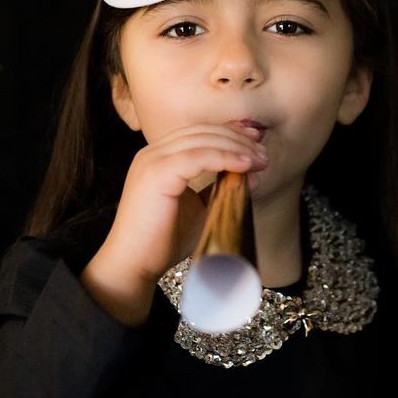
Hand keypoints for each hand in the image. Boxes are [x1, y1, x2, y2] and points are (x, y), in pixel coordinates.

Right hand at [100, 123, 268, 287]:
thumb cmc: (164, 242)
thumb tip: (251, 174)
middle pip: (202, 132)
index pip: (199, 134)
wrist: (134, 265)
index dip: (229, 134)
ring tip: (260, 160)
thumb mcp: (199, 209)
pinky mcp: (156, 173)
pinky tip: (244, 165)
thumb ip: (219, 189)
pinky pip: (196, 156)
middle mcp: (152, 153)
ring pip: (201, 141)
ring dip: (235, 147)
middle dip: (237, 139)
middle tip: (263, 153)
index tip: (256, 143)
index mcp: (159, 158)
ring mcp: (152, 161)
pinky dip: (224, 157)